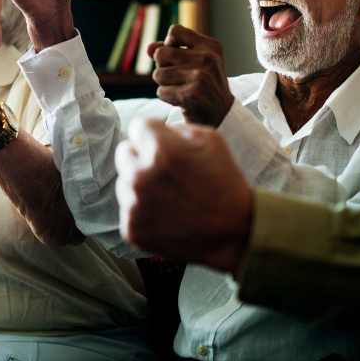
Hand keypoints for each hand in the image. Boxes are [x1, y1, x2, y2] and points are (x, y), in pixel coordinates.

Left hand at [115, 118, 253, 274]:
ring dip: (140, 185)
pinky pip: (128, 210)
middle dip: (141, 156)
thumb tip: (155, 130)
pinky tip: (167, 215)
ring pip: (124, 182)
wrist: (236, 233)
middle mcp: (140, 176)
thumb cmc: (225, 183)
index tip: (164, 146)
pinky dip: (143, 211)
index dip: (153, 134)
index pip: (136, 127)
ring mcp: (134, 205)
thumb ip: (176, 128)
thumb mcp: (211, 139)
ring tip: (170, 196)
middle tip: (165, 171)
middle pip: (124, 152)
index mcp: (159, 150)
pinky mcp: (132, 229)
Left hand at [149, 24, 233, 125]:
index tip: (176, 57)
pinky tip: (181, 100)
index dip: (168, 44)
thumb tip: (148, 48)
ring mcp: (199, 77)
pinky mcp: (191, 95)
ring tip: (181, 88)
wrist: (222, 114)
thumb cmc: (204, 84)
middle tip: (179, 77)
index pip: (175, 31)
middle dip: (163, 67)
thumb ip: (170, 51)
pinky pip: (161, 92)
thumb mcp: (195, 62)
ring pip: (158, 74)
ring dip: (165, 84)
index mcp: (210, 46)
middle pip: (160, 53)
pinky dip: (167, 97)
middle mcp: (207, 58)